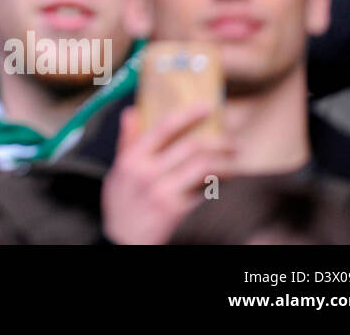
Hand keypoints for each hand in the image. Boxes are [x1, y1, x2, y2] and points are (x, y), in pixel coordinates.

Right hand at [101, 103, 234, 244]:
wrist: (120, 243)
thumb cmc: (121, 206)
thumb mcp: (116, 172)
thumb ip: (126, 142)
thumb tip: (131, 112)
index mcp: (131, 159)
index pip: (164, 127)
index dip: (188, 114)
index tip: (207, 106)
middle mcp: (147, 172)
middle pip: (191, 146)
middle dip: (218, 142)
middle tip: (231, 143)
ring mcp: (162, 192)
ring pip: (203, 167)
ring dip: (225, 163)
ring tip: (232, 164)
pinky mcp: (176, 212)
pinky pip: (205, 192)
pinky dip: (219, 186)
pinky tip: (225, 185)